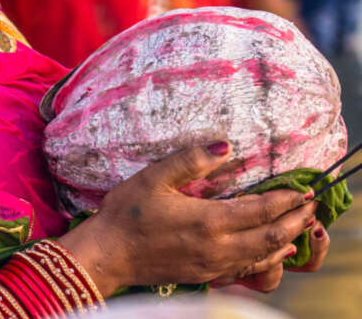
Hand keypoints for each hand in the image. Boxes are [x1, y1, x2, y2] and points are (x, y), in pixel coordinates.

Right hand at [57, 143, 316, 298]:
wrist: (108, 255)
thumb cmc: (128, 212)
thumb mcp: (155, 177)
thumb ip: (191, 160)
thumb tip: (225, 145)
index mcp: (209, 221)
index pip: (260, 211)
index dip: (286, 200)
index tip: (304, 189)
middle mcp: (218, 247)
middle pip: (270, 237)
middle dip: (295, 221)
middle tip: (312, 205)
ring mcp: (213, 266)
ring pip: (262, 256)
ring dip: (285, 240)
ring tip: (300, 225)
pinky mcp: (206, 276)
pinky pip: (247, 268)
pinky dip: (266, 257)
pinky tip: (270, 250)